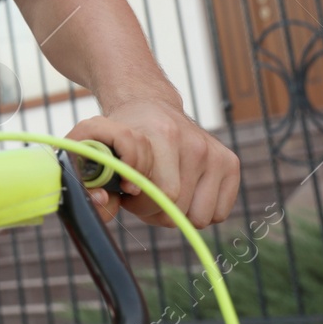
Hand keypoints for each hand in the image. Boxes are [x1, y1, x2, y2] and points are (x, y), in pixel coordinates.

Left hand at [68, 100, 238, 228]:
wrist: (149, 106)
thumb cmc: (121, 133)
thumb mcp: (96, 146)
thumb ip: (92, 176)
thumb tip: (104, 202)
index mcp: (163, 135)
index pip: (162, 193)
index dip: (140, 203)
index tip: (127, 191)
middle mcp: (194, 142)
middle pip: (177, 210)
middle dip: (153, 211)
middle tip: (140, 192)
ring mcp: (215, 152)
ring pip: (199, 218)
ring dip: (176, 213)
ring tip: (160, 190)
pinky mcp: (230, 162)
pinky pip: (218, 214)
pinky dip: (198, 210)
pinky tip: (183, 189)